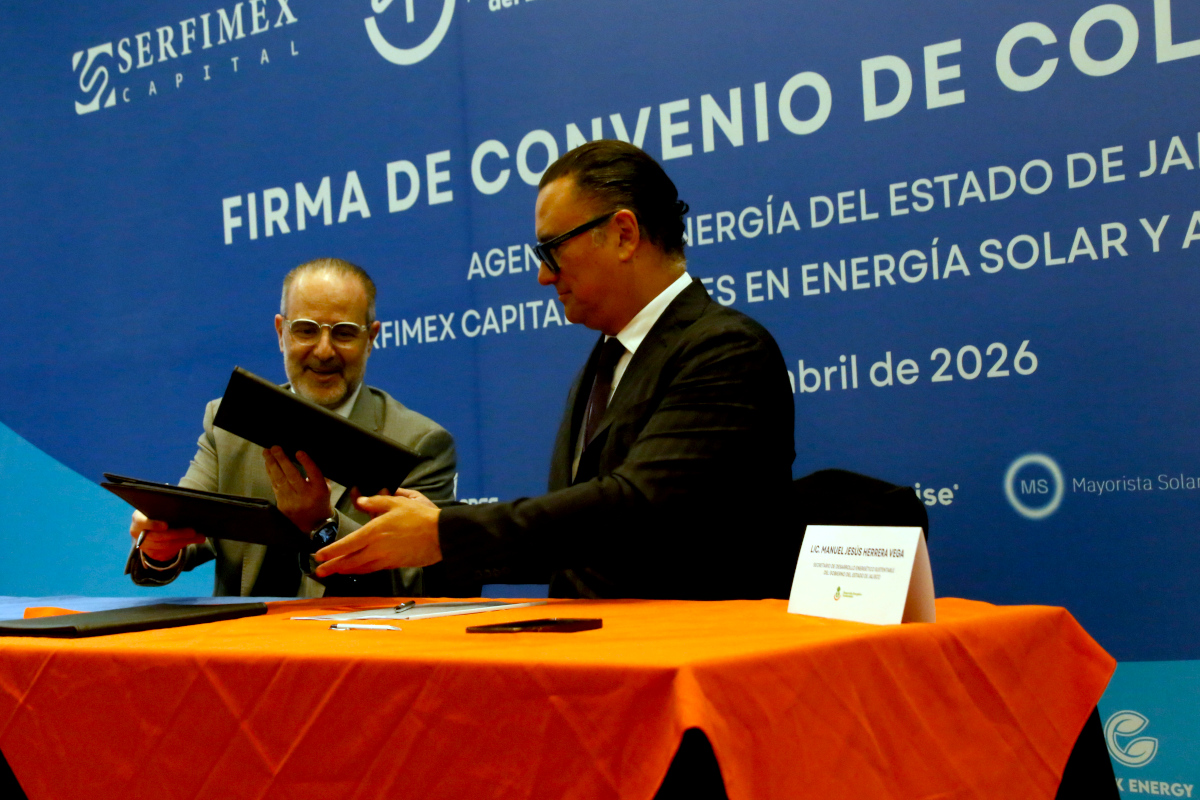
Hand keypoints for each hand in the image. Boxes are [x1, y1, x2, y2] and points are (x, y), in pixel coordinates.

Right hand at [130, 510, 204, 561]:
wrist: (151, 526)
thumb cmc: (158, 512)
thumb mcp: (159, 508)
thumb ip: (167, 508)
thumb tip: (187, 506)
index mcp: (138, 518)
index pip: (142, 522)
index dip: (153, 524)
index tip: (166, 525)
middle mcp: (138, 533)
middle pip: (158, 536)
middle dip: (177, 534)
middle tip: (193, 531)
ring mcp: (144, 545)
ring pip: (166, 545)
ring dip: (184, 541)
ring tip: (199, 536)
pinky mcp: (152, 553)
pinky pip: (169, 551)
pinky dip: (183, 545)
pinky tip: (194, 540)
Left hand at [262, 447, 332, 531]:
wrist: (313, 524)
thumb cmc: (320, 501)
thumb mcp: (325, 488)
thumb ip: (318, 474)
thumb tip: (307, 454)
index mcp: (320, 490)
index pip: (314, 474)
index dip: (306, 462)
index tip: (299, 452)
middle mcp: (306, 496)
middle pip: (293, 475)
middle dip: (282, 460)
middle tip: (276, 448)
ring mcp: (293, 501)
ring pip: (280, 480)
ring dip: (272, 464)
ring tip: (267, 452)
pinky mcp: (282, 504)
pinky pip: (275, 485)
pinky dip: (270, 473)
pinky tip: (268, 463)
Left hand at [314, 494, 441, 575]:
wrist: (441, 535)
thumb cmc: (420, 516)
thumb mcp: (397, 502)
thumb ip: (376, 502)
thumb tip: (360, 500)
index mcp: (374, 532)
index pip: (347, 544)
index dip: (331, 551)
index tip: (318, 556)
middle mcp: (377, 549)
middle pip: (350, 561)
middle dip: (332, 566)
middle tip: (319, 571)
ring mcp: (386, 559)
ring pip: (360, 568)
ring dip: (345, 570)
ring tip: (334, 571)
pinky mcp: (395, 564)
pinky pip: (373, 568)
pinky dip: (361, 570)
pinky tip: (358, 569)